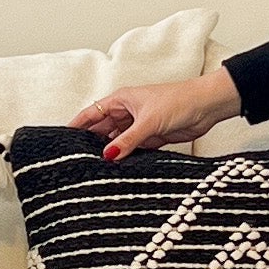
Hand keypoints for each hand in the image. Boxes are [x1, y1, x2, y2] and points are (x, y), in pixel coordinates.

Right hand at [72, 64, 243, 161]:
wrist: (206, 106)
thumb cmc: (179, 101)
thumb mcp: (149, 121)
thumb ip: (128, 140)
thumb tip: (108, 156)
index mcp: (121, 100)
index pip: (91, 113)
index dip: (76, 125)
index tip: (62, 138)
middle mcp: (126, 113)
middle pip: (101, 130)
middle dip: (91, 143)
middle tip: (76, 160)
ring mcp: (137, 126)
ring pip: (116, 142)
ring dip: (109, 153)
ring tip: (94, 168)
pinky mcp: (150, 138)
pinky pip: (131, 149)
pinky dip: (125, 158)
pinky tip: (117, 168)